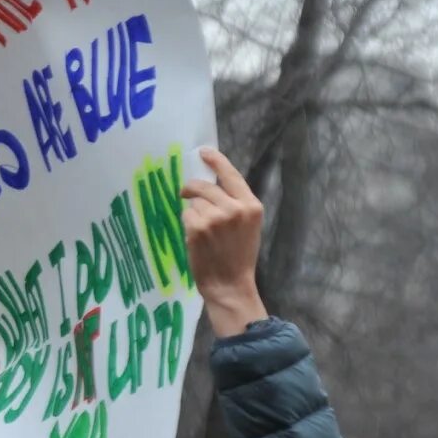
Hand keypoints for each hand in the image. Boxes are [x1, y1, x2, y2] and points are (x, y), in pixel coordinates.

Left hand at [179, 147, 267, 336]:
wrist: (230, 285)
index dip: (216, 161)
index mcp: (251, 206)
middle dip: (192, 189)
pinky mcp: (197, 227)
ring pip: (194, 201)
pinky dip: (187, 224)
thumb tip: (211, 184)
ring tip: (203, 232)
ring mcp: (215, 217)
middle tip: (185, 192)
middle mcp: (234, 208)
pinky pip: (186, 214)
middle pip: (205, 186)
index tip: (204, 152)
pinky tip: (196, 239)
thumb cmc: (238, 257)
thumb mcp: (248, 226)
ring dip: (193, 212)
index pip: (231, 175)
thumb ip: (235, 204)